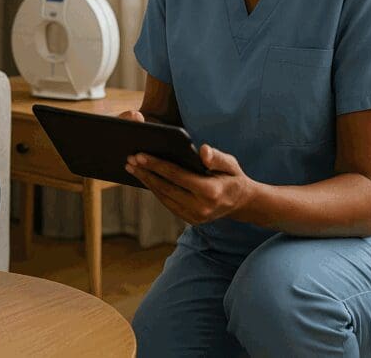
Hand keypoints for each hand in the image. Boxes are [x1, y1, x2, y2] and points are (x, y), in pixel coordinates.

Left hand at [122, 110, 254, 224]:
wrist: (242, 203)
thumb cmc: (233, 177)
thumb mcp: (231, 163)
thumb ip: (217, 157)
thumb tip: (202, 151)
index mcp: (211, 192)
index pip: (177, 176)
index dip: (157, 165)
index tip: (139, 155)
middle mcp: (201, 208)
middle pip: (166, 187)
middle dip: (146, 173)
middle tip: (129, 159)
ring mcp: (194, 217)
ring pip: (164, 197)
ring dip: (146, 181)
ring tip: (131, 167)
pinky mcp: (189, 220)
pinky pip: (168, 203)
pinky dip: (155, 190)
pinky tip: (144, 178)